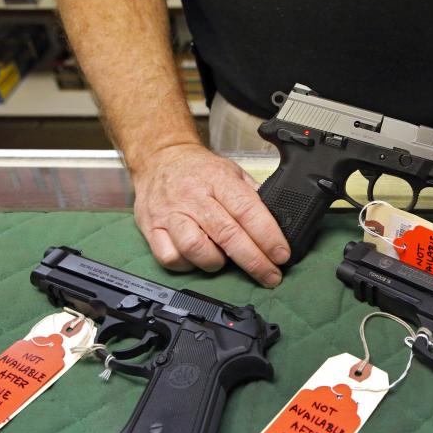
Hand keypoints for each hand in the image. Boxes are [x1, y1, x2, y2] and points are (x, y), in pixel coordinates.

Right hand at [130, 143, 289, 286]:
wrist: (159, 157)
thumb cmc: (200, 170)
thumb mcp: (232, 172)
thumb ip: (253, 196)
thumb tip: (279, 223)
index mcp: (218, 180)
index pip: (247, 210)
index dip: (267, 236)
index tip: (282, 254)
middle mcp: (193, 197)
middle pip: (227, 234)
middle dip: (254, 260)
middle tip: (271, 275)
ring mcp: (170, 213)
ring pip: (195, 249)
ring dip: (215, 262)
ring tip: (224, 260)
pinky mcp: (151, 228)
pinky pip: (170, 257)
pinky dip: (187, 265)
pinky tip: (196, 259)